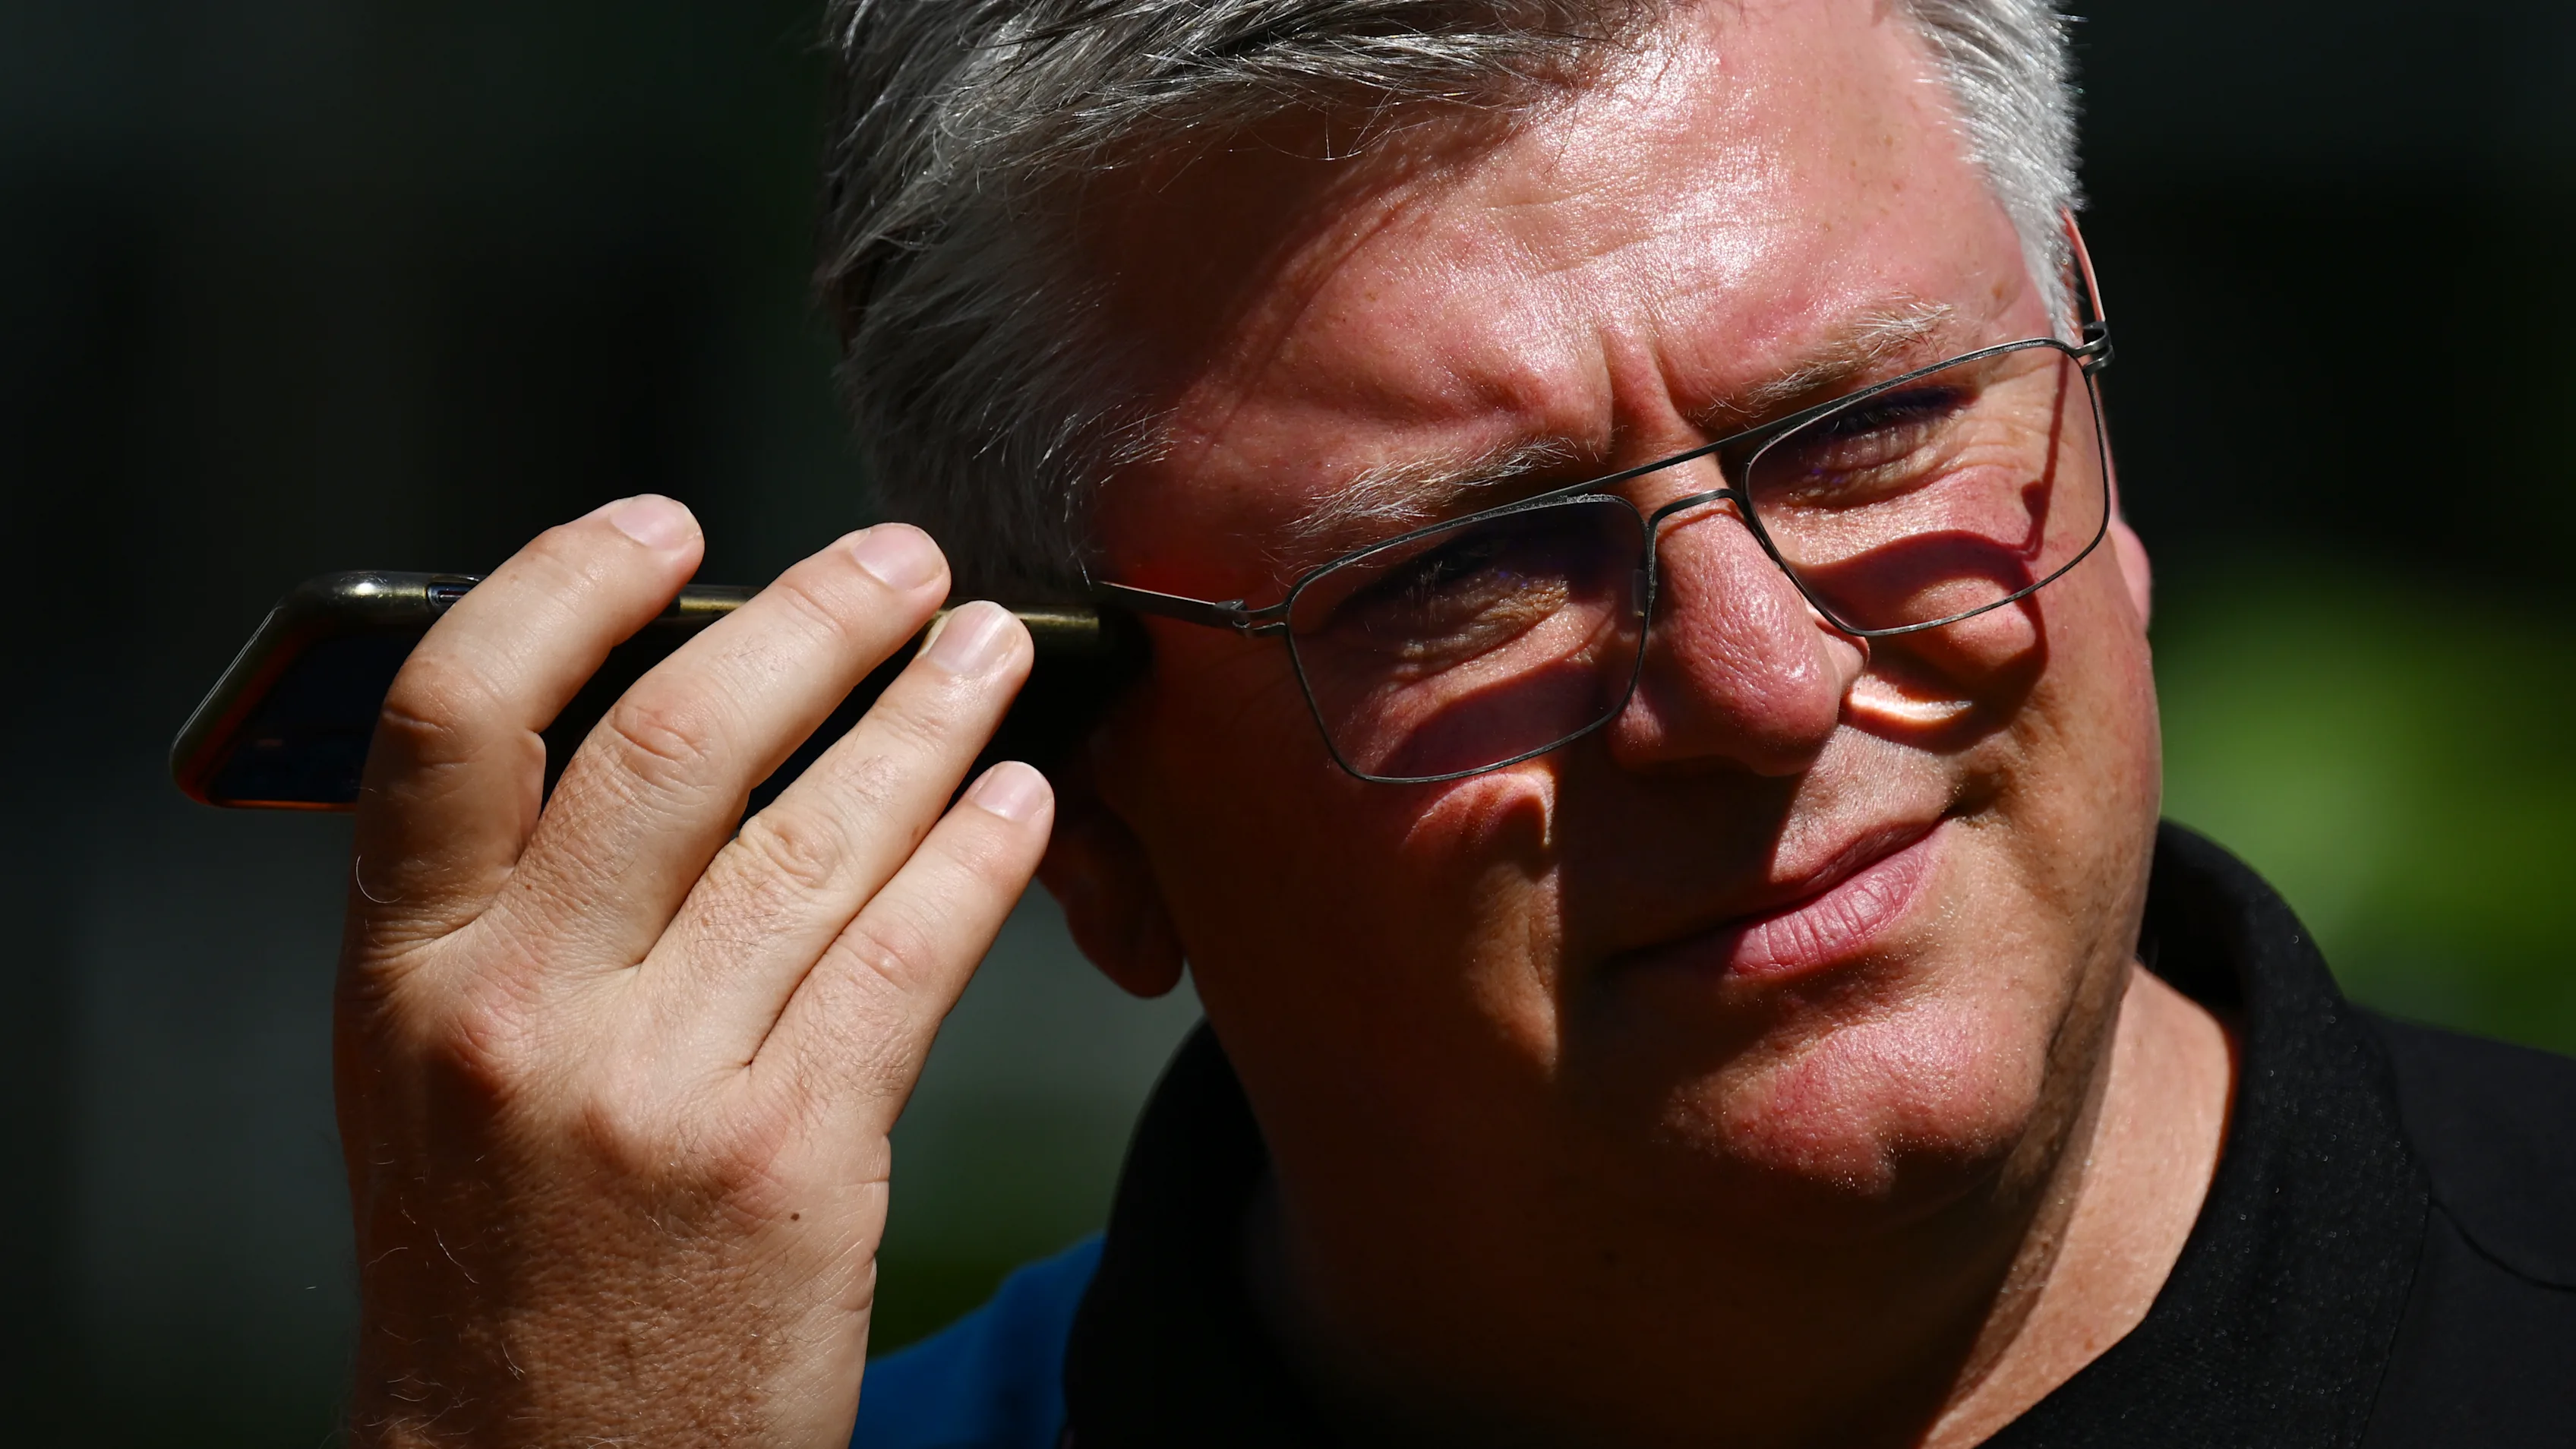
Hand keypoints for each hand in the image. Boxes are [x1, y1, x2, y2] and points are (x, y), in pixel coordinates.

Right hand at [332, 497, 1049, 1445]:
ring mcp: (654, 1090)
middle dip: (812, 626)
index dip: (565, 586)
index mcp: (403, 977)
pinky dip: (976, 858)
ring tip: (989, 655)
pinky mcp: (787, 1160)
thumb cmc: (502, 1266)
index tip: (666, 525)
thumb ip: (510, 911)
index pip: (453, 719)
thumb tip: (662, 721)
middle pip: (674, 747)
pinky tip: (1020, 803)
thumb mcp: (436, 1078)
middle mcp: (515, 1017)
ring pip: (814, 838)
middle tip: (902, 563)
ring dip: (925, 719)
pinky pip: (903, 958)